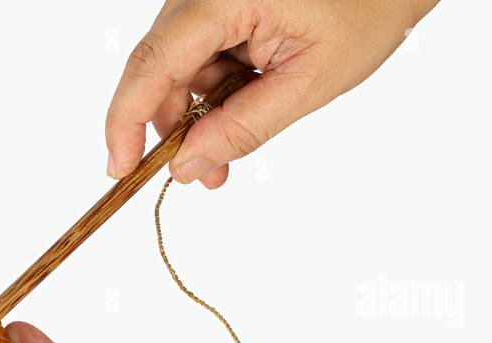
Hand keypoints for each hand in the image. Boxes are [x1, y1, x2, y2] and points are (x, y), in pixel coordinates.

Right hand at [106, 0, 439, 186]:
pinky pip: (198, 48)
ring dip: (195, 109)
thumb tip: (185, 167)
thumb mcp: (309, 81)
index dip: (125, 121)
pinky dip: (213, 84)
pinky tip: (239, 106)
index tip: (119, 169)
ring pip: (176, 61)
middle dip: (172, 126)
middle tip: (201, 176)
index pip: (152, 63)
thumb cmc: (371, 6)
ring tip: (229, 149)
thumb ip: (242, 127)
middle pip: (158, 64)